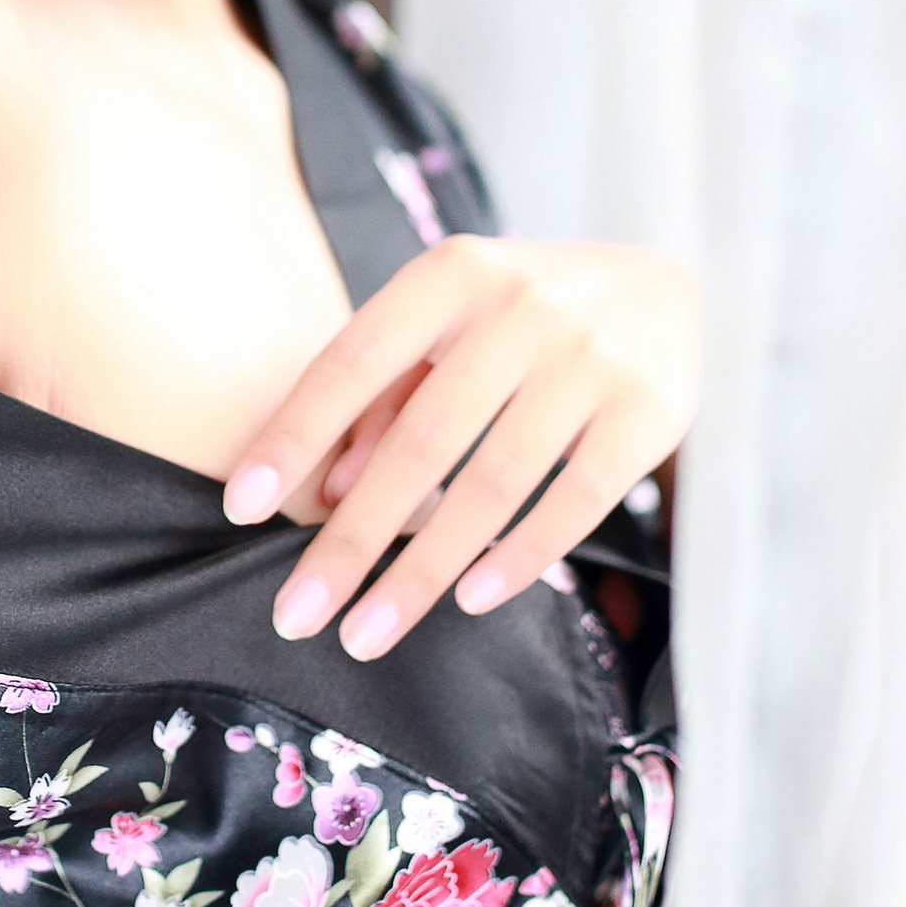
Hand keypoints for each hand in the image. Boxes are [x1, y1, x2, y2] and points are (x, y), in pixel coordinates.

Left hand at [222, 234, 702, 660]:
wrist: (666, 286)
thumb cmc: (522, 319)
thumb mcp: (449, 327)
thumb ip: (385, 394)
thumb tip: (330, 492)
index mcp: (452, 272)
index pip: (353, 360)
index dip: (294, 435)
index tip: (240, 508)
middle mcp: (522, 306)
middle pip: (419, 443)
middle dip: (350, 540)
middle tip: (296, 614)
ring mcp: (591, 358)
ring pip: (491, 486)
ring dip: (421, 573)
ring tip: (366, 634)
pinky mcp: (650, 411)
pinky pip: (572, 503)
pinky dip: (517, 559)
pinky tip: (468, 600)